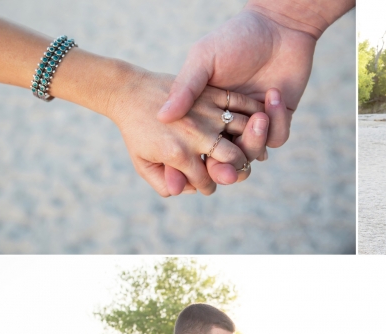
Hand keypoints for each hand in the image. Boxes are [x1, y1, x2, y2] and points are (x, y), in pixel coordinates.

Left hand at [107, 68, 266, 196]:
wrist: (129, 91)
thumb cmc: (136, 131)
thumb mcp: (142, 164)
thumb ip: (164, 185)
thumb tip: (188, 191)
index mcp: (179, 155)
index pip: (208, 182)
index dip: (207, 187)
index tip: (205, 184)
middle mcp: (197, 134)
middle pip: (235, 160)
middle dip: (236, 167)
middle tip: (231, 167)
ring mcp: (207, 112)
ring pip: (246, 132)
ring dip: (250, 142)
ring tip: (245, 148)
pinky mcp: (211, 93)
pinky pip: (242, 105)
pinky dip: (255, 114)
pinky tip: (256, 123)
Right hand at [158, 9, 316, 158]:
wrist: (276, 25)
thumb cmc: (233, 38)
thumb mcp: (203, 60)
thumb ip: (186, 88)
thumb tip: (162, 117)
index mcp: (207, 115)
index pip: (198, 149)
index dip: (194, 165)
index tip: (194, 168)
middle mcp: (230, 123)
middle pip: (226, 161)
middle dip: (225, 169)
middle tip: (227, 170)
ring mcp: (256, 124)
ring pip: (254, 153)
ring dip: (255, 142)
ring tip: (258, 117)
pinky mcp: (280, 119)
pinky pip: (277, 137)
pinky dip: (277, 122)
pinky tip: (274, 94)